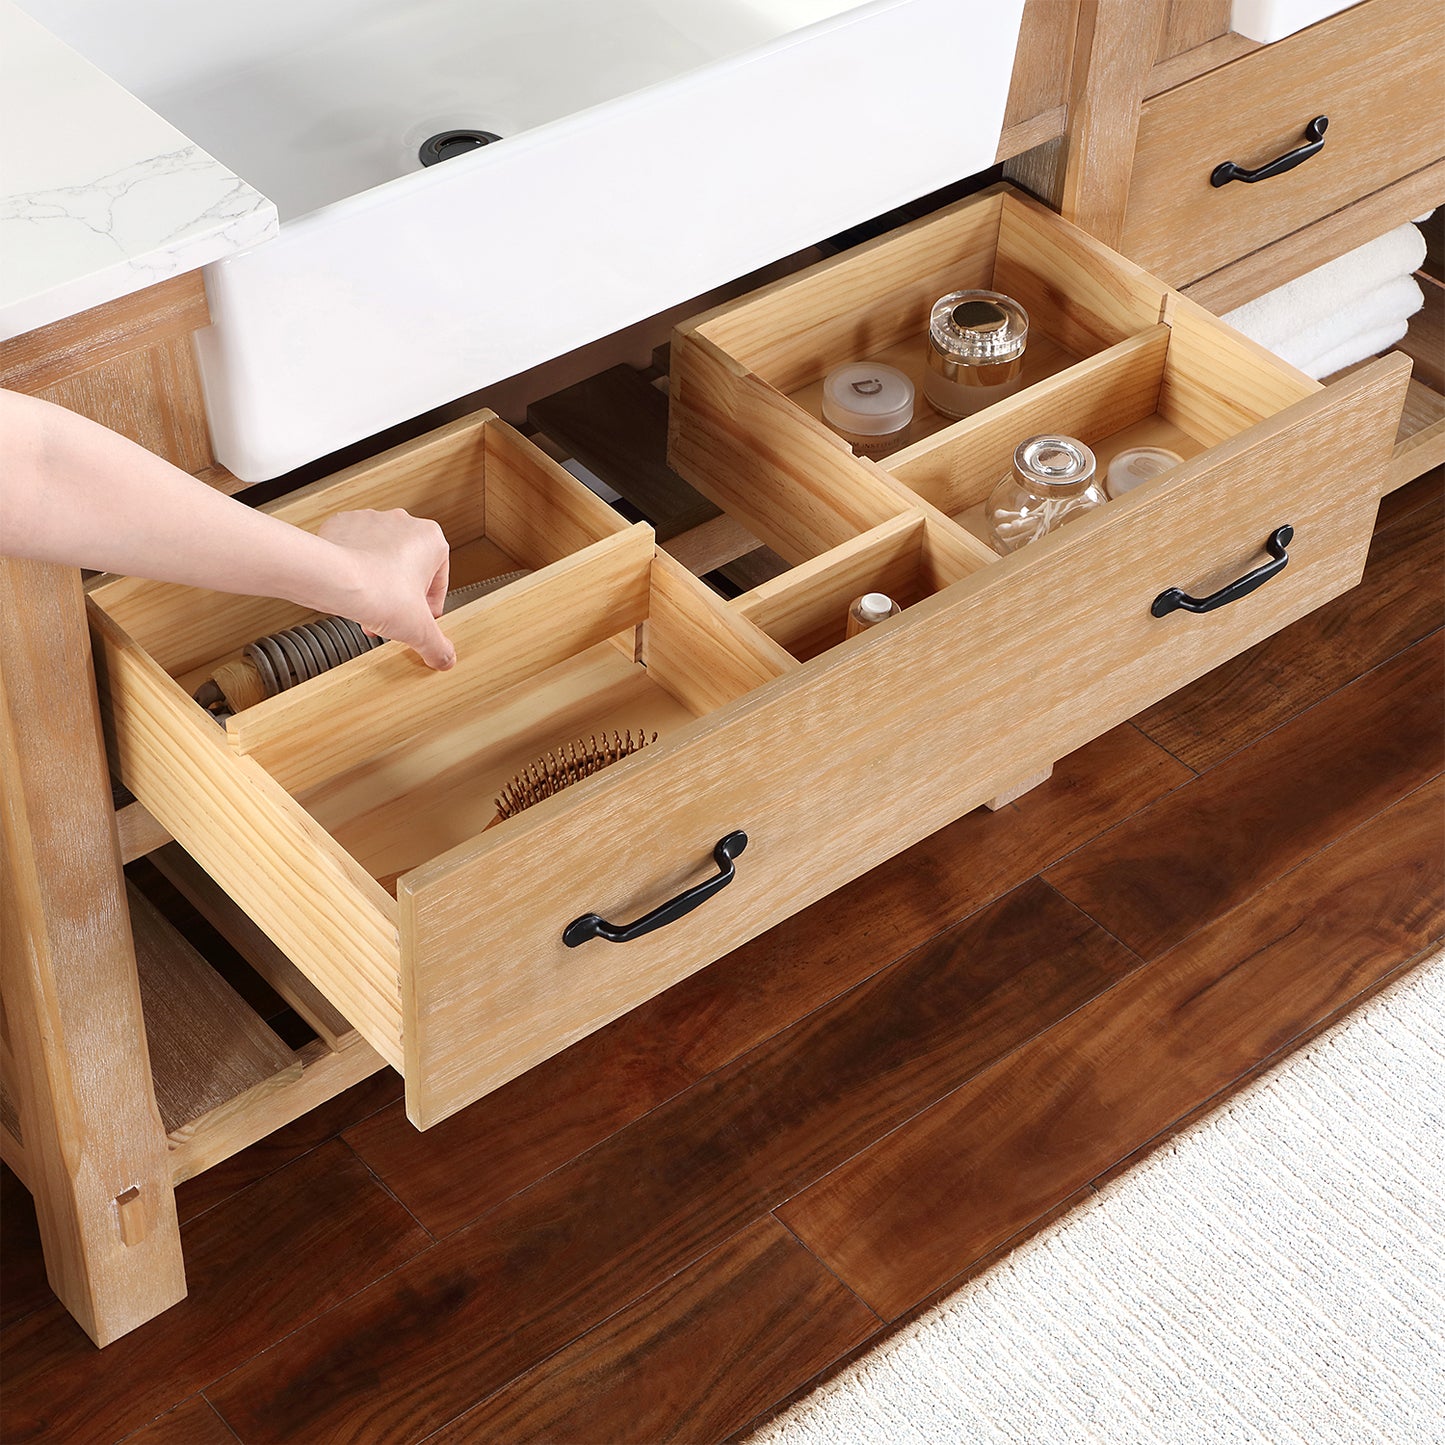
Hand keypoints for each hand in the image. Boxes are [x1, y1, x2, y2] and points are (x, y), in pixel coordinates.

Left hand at [317, 509, 455, 669]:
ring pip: (380, 561)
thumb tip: (445, 658)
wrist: (332, 578)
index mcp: (431, 539)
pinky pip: (354, 551)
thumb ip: (438, 647)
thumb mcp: (419, 630)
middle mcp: (403, 523)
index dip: (427, 610)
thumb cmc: (377, 591)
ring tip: (369, 608)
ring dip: (378, 585)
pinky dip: (354, 569)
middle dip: (399, 598)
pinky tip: (352, 591)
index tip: (416, 622)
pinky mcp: (345, 524)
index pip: (437, 582)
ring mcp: (372, 520)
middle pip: (408, 570)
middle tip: (390, 618)